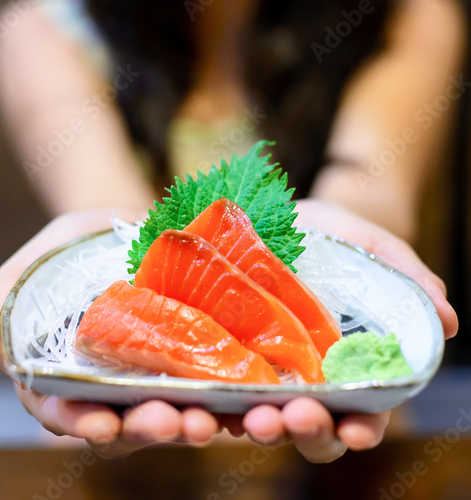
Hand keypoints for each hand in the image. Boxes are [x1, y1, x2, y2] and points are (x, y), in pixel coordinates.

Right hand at [0, 209, 219, 456]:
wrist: (119, 230)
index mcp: (67, 375)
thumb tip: (2, 347)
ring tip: (210, 417)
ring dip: (191, 420)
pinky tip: (242, 397)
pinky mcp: (191, 356)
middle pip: (127, 421)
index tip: (103, 423)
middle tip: (175, 422)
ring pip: (172, 409)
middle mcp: (113, 384)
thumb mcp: (28, 270)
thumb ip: (10, 305)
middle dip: (149, 426)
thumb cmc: (67, 251)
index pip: (68, 411)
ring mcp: (154, 372)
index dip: (82, 422)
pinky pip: (208, 382)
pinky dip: (224, 396)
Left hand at [239, 199, 457, 462]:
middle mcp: (306, 375)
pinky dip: (220, 403)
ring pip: (266, 414)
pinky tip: (213, 401)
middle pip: (312, 424)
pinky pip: (222, 388)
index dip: (363, 427)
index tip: (356, 429)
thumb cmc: (334, 235)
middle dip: (308, 429)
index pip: (361, 413)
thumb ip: (409, 280)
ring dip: (263, 424)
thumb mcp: (372, 248)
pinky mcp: (227, 352)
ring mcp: (264, 367)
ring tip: (257, 415)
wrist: (279, 217)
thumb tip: (449, 320)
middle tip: (298, 416)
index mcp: (346, 363)